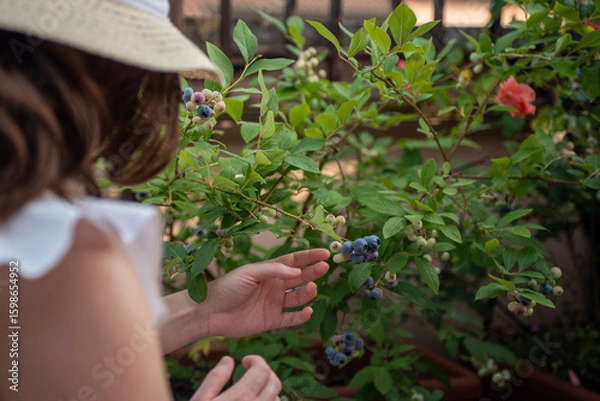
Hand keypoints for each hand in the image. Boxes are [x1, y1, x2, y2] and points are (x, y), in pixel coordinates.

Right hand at [191, 355, 280, 400]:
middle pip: (274, 383)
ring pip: (276, 399)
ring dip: (268, 389)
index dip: (256, 360)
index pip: (262, 371)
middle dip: (265, 372)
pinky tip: (255, 400)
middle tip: (251, 371)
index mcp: (240, 399)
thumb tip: (228, 359)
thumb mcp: (200, 399)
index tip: (246, 360)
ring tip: (251, 388)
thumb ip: (215, 378)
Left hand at [202, 248, 329, 337]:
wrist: (209, 312)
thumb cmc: (226, 287)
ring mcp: (273, 304)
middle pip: (299, 278)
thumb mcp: (249, 273)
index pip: (294, 261)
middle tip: (325, 267)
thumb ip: (273, 271)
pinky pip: (291, 319)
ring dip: (307, 293)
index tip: (325, 253)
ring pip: (298, 298)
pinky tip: (308, 311)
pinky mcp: (271, 321)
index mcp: (268, 271)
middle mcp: (274, 286)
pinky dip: (301, 316)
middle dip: (313, 272)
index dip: (309, 257)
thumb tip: (297, 271)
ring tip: (312, 288)